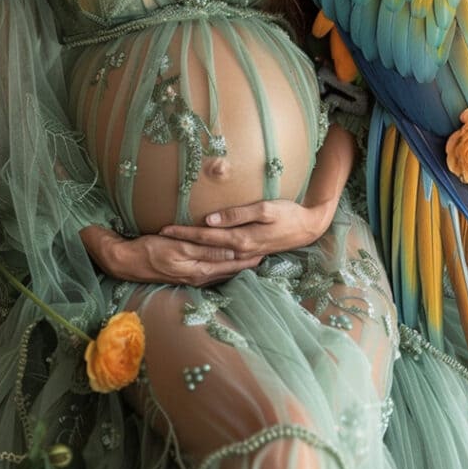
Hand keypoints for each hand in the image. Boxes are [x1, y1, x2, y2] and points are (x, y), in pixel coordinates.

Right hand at [80, 224, 262, 286]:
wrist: (128, 262)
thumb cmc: (152, 250)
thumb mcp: (179, 247)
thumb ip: (205, 249)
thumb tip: (231, 250)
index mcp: (200, 269)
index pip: (231, 262)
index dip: (248, 255)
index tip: (265, 247)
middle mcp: (200, 276)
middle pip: (230, 269)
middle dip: (248, 262)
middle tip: (267, 251)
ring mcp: (194, 277)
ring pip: (223, 271)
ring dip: (239, 265)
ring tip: (255, 257)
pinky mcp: (188, 274)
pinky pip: (213, 271)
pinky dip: (225, 267)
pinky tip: (230, 263)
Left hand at [159, 198, 334, 261]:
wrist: (309, 227)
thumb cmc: (288, 213)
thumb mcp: (265, 209)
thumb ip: (237, 215)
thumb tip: (210, 220)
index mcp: (241, 240)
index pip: (205, 237)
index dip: (184, 233)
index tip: (164, 229)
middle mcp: (240, 252)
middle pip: (204, 248)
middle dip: (181, 244)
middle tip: (157, 240)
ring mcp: (245, 255)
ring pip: (211, 256)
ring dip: (192, 253)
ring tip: (171, 249)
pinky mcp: (249, 254)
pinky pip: (222, 259)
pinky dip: (207, 258)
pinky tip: (198, 258)